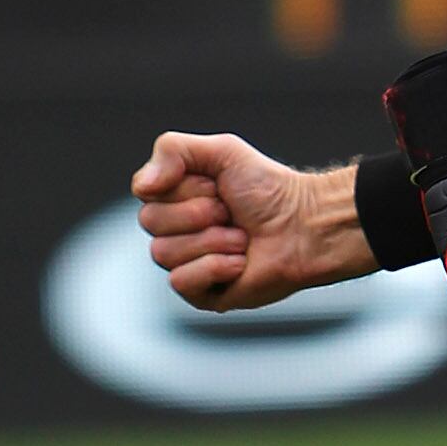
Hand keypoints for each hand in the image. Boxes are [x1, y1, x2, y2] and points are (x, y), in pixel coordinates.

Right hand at [132, 134, 372, 309]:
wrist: (305, 226)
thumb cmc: (268, 189)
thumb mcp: (221, 151)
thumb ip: (172, 150)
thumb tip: (141, 187)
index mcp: (174, 199)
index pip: (147, 194)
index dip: (184, 188)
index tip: (217, 186)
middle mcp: (176, 231)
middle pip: (150, 222)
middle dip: (198, 214)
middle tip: (231, 213)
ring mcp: (188, 263)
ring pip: (164, 253)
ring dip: (212, 241)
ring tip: (241, 239)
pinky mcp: (203, 294)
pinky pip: (181, 282)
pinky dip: (214, 267)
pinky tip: (240, 263)